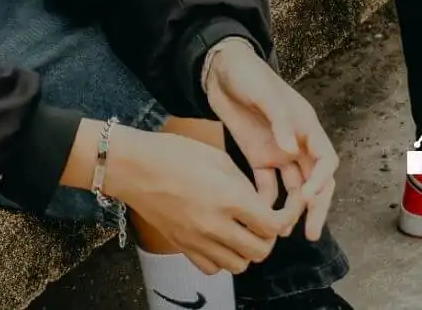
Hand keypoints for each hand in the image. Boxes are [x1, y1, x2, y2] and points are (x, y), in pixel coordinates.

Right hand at [105, 125, 295, 273]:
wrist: (134, 167)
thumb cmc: (175, 153)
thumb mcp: (219, 158)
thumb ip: (245, 185)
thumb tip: (261, 204)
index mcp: (229, 198)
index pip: (273, 225)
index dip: (287, 217)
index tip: (286, 208)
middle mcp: (216, 225)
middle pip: (261, 250)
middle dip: (269, 236)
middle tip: (264, 219)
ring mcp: (198, 240)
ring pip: (240, 265)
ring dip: (247, 249)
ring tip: (242, 229)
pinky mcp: (183, 247)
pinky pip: (214, 268)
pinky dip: (223, 258)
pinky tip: (220, 238)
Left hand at [204, 41, 337, 241]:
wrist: (220, 70)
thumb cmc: (248, 74)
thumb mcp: (265, 93)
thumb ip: (280, 119)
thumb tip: (291, 148)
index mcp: (305, 126)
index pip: (326, 159)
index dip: (322, 180)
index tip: (308, 196)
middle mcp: (296, 143)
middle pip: (315, 180)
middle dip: (316, 206)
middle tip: (311, 233)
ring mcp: (278, 152)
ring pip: (294, 187)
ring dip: (293, 209)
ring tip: (282, 231)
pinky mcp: (258, 157)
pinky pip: (268, 184)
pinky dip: (268, 200)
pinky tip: (261, 215)